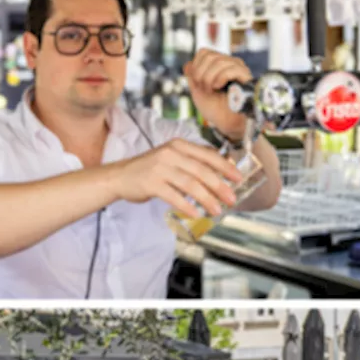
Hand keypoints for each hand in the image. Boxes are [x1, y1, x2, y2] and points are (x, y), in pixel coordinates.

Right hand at [115, 139, 242, 218]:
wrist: (120, 176)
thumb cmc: (151, 170)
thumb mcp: (173, 159)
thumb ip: (193, 163)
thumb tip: (221, 175)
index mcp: (179, 146)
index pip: (208, 155)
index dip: (225, 167)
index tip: (239, 178)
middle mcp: (171, 154)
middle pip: (201, 171)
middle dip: (220, 186)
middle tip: (232, 199)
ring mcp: (160, 167)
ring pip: (190, 184)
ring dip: (206, 198)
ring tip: (217, 210)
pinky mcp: (151, 183)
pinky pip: (173, 196)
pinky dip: (186, 206)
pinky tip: (196, 214)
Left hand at [184, 49, 251, 138]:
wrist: (226, 123)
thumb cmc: (214, 109)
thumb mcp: (197, 90)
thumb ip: (192, 75)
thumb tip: (187, 63)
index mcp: (220, 65)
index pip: (204, 52)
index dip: (196, 66)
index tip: (196, 83)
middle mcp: (231, 63)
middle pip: (210, 55)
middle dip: (201, 73)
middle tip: (204, 89)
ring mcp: (239, 69)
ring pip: (219, 61)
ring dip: (209, 77)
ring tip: (211, 90)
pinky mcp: (246, 77)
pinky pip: (231, 69)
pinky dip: (220, 78)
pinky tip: (218, 87)